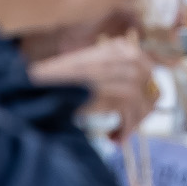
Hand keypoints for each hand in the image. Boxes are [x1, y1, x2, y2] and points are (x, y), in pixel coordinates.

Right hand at [30, 37, 159, 137]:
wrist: (35, 91)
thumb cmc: (57, 85)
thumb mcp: (89, 72)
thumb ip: (115, 76)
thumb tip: (146, 93)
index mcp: (116, 48)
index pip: (150, 67)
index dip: (148, 91)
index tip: (141, 109)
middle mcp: (122, 56)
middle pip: (151, 85)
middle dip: (143, 109)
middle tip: (127, 126)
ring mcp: (118, 74)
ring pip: (144, 102)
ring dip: (133, 123)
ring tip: (117, 135)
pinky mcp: (112, 93)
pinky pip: (131, 114)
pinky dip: (125, 129)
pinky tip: (113, 137)